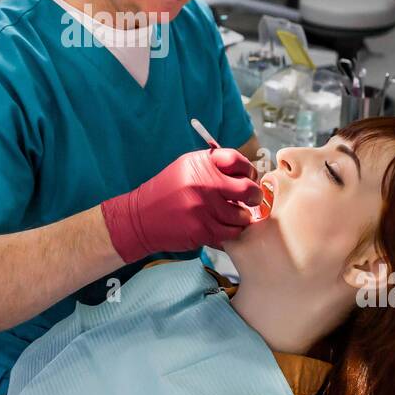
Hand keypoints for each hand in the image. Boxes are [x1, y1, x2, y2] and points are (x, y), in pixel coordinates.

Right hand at [100, 147, 260, 263]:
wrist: (140, 217)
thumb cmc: (166, 192)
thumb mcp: (186, 168)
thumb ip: (214, 166)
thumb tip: (247, 174)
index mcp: (201, 163)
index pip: (238, 161)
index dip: (248, 171)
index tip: (247, 178)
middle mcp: (204, 182)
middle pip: (248, 189)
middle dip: (254, 197)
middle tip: (251, 201)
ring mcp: (204, 208)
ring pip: (242, 216)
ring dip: (241, 218)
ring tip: (232, 217)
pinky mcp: (202, 230)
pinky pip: (231, 233)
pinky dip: (230, 232)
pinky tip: (221, 228)